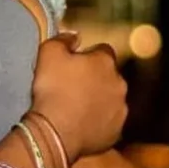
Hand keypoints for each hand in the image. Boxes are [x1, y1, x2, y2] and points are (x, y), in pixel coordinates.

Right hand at [30, 34, 127, 161]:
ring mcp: (120, 109)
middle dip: (96, 79)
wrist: (55, 131)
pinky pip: (108, 122)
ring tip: (76, 108)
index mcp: (105, 62)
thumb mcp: (49, 52)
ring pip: (111, 99)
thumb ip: (64, 39)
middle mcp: (119, 83)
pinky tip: (81, 124)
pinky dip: (98, 122)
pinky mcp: (116, 131)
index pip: (103, 50)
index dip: (89, 56)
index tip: (74, 63)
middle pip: (109, 76)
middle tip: (73, 86)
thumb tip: (74, 36)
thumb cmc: (52, 89)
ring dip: (99, 100)